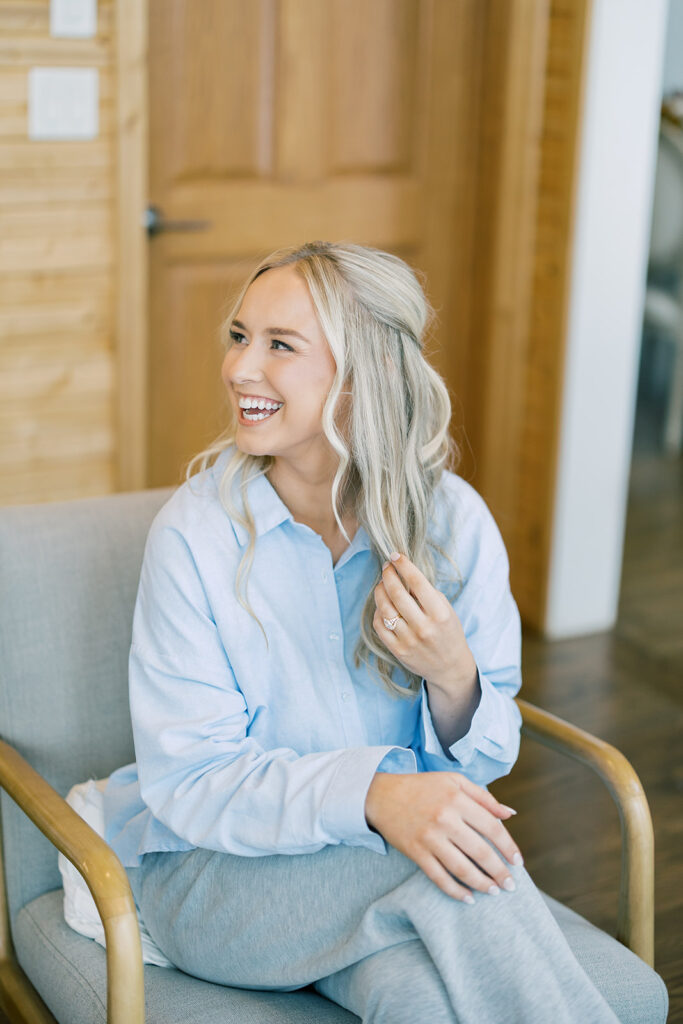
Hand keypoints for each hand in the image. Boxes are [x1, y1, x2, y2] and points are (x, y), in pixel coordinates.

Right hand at [364, 771, 522, 902]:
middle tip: (510, 885)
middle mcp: (445, 819)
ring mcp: (429, 837)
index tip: (518, 862)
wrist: (381, 795)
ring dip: (482, 883)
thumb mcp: (454, 781)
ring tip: (494, 891)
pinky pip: (439, 877)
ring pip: (462, 868)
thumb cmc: (422, 786)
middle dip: (499, 871)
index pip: (491, 828)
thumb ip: (484, 797)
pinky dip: (455, 890)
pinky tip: (468, 897)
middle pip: (480, 851)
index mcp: (457, 799)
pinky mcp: (415, 852)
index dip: (508, 847)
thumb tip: (510, 815)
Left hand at [373, 553, 475, 690]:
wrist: (450, 667)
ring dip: (380, 591)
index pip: (417, 582)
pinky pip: (380, 626)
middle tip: (386, 567)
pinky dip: (378, 612)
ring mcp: (409, 640)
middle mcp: (424, 627)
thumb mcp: (447, 610)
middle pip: (397, 593)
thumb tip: (403, 574)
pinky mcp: (398, 651)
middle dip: (388, 575)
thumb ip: (427, 594)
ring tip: (382, 584)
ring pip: (385, 609)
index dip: (403, 565)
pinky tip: (382, 605)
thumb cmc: (449, 632)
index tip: (395, 556)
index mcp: (440, 614)